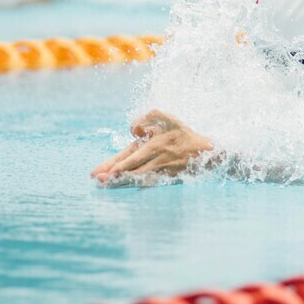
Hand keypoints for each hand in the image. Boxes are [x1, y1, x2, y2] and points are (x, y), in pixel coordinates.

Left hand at [91, 110, 212, 186]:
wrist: (205, 152)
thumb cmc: (183, 134)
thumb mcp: (167, 118)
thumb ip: (149, 116)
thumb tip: (132, 130)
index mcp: (154, 143)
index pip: (130, 155)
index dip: (116, 163)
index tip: (103, 171)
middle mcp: (156, 158)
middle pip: (131, 169)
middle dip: (114, 175)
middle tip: (99, 180)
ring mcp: (161, 169)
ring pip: (137, 177)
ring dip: (121, 182)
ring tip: (106, 185)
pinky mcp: (166, 178)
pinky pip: (148, 183)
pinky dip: (135, 186)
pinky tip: (124, 187)